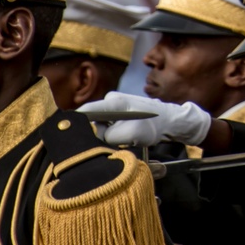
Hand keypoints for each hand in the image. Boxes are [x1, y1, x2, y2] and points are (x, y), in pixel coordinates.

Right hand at [77, 92, 211, 146]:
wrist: (171, 122)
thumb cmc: (155, 125)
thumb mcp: (133, 133)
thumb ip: (111, 136)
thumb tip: (98, 139)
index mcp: (113, 102)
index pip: (85, 111)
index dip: (76, 125)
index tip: (73, 139)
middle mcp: (110, 101)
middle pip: (92, 121)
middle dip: (97, 134)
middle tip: (111, 143)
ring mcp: (114, 107)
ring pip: (101, 126)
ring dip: (108, 136)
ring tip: (123, 140)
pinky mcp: (118, 114)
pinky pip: (108, 127)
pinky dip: (113, 135)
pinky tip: (123, 138)